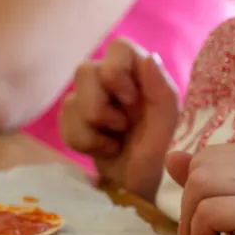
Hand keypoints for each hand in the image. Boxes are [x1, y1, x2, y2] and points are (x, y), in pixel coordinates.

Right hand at [58, 38, 178, 198]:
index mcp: (138, 73)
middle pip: (84, 71)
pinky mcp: (74, 122)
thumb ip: (162, 90)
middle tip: (122, 127)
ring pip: (70, 100)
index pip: (118, 47)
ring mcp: (89, 99)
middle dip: (100, 107)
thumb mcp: (169, 123)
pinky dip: (85, 143)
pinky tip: (105, 150)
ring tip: (116, 142)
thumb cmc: (162, 151)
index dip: (116, 73)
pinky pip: (65, 124)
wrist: (144, 187)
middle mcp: (110, 80)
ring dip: (93, 130)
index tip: (130, 101)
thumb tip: (149, 58)